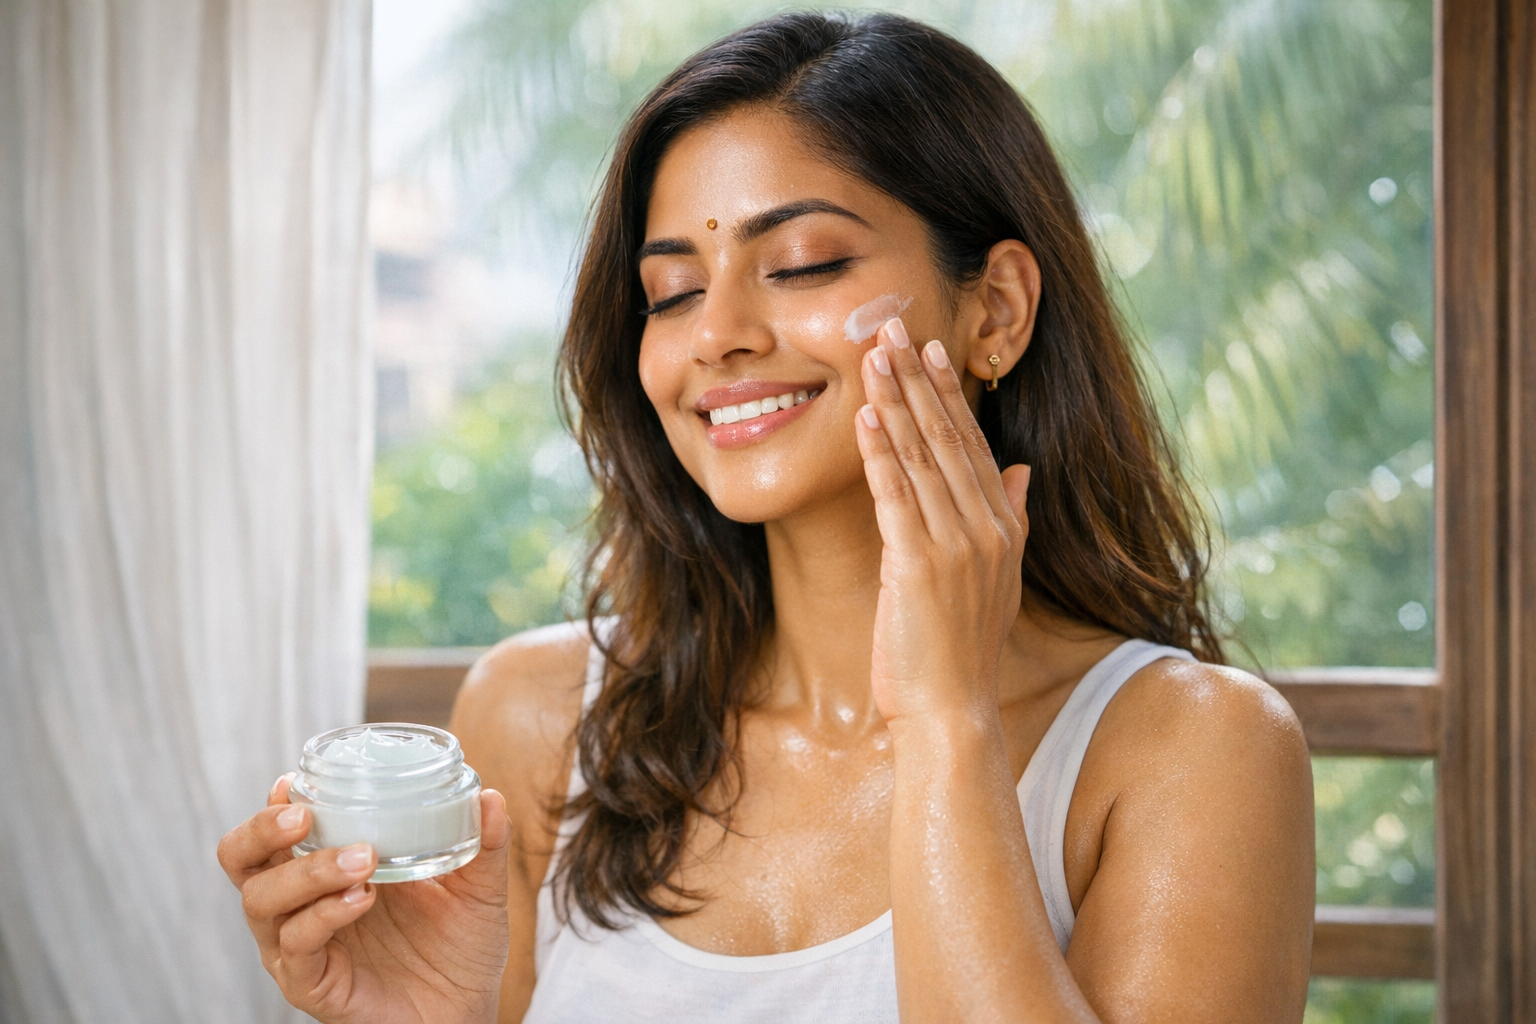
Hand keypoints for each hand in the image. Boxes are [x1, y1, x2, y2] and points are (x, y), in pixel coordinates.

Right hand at [216, 774, 511, 1023]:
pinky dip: (324, 915)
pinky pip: (295, 947)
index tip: (296, 781)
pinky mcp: (310, 984)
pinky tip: (363, 898)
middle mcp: (301, 904)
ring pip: (261, 901)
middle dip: (261, 831)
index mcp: (326, 868)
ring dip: (307, 870)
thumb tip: (491, 796)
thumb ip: (484, 842)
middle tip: (303, 815)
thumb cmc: (459, 946)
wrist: (467, 1011)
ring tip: (364, 859)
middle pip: (241, 860)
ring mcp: (300, 947)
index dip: (274, 804)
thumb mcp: (477, 887)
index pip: (275, 830)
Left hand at [855, 316, 1030, 724]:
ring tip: (874, 358)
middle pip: (947, 438)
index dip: (950, 394)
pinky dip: (880, 455)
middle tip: (894, 329)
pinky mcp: (920, 565)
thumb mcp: (998, 579)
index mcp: (1004, 528)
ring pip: (921, 458)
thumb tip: (1021, 469)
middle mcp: (987, 529)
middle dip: (918, 380)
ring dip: (895, 403)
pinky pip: (897, 497)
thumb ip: (1012, 518)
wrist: (953, 710)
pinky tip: (866, 419)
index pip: (973, 445)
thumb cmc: (962, 650)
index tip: (931, 350)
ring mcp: (956, 546)